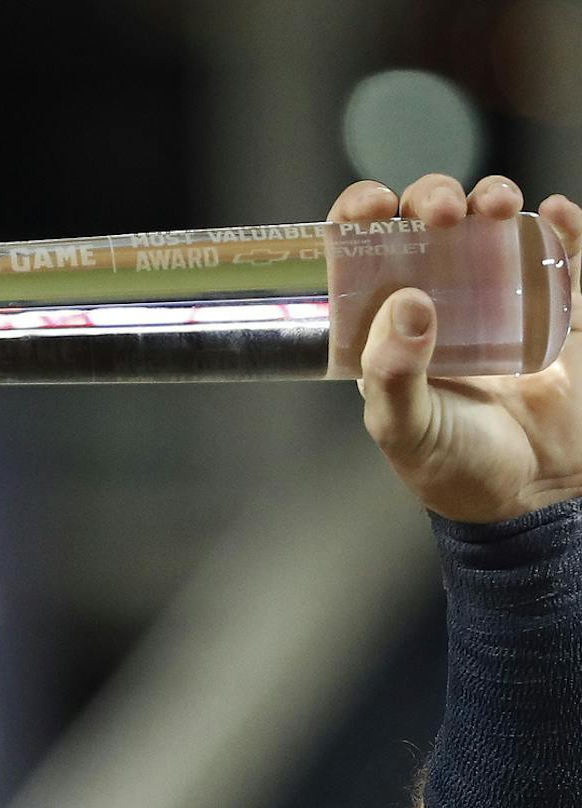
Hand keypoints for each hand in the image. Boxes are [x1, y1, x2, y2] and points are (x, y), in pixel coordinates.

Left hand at [339, 173, 581, 523]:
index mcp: (384, 322)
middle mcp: (438, 296)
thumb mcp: (404, 429)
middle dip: (431, 198)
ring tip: (495, 208)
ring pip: (491, 222)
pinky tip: (556, 215)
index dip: (361, 215)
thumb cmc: (451, 466)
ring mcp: (500, 296)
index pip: (362, 251)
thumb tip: (406, 303)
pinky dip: (561, 224)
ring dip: (492, 197)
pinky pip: (561, 251)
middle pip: (427, 221)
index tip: (371, 206)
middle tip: (441, 214)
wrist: (530, 495)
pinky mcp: (557, 305)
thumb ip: (394, 375)